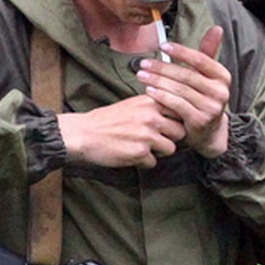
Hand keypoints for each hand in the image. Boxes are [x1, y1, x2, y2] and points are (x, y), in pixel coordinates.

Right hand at [58, 95, 185, 168]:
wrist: (83, 133)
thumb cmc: (105, 120)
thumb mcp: (132, 104)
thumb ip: (152, 108)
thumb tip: (174, 115)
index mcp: (150, 102)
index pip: (179, 111)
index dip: (176, 121)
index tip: (168, 126)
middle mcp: (151, 116)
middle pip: (180, 131)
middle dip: (171, 138)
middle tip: (157, 140)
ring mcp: (147, 135)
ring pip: (171, 148)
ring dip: (159, 152)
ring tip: (144, 148)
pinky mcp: (140, 152)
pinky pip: (153, 162)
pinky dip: (143, 162)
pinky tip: (130, 155)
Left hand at [135, 26, 229, 157]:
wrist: (208, 131)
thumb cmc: (203, 97)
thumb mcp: (208, 76)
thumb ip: (208, 53)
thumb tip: (216, 28)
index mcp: (222, 76)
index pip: (200, 59)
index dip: (180, 51)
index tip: (162, 46)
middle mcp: (220, 91)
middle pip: (187, 75)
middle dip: (162, 67)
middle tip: (143, 62)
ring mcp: (211, 107)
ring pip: (180, 89)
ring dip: (157, 81)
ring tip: (141, 75)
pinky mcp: (200, 121)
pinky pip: (177, 105)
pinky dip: (161, 96)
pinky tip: (148, 91)